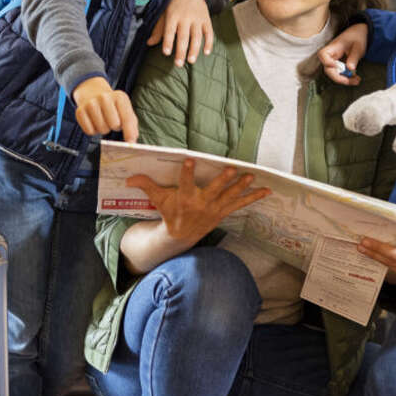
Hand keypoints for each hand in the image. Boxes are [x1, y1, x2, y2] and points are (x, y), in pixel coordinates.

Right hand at [72, 77, 138, 141]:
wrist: (93, 94)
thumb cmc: (113, 108)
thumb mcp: (126, 111)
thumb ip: (131, 127)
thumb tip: (131, 143)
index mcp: (120, 97)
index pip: (127, 118)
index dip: (130, 132)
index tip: (130, 142)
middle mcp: (104, 97)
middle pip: (114, 124)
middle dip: (114, 127)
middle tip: (113, 121)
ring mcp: (91, 103)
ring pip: (102, 129)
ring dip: (104, 129)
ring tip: (103, 120)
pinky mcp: (79, 111)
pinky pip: (89, 131)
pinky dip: (93, 131)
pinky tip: (94, 122)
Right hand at [127, 159, 268, 247]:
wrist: (180, 236)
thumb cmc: (169, 213)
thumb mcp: (157, 199)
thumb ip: (145, 185)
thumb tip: (128, 178)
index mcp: (184, 198)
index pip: (185, 182)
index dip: (188, 172)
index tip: (190, 159)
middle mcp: (201, 204)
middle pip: (214, 190)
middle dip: (224, 180)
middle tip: (232, 169)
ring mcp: (214, 209)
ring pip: (230, 196)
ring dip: (242, 187)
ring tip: (251, 176)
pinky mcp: (223, 211)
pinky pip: (240, 204)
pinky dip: (253, 198)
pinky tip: (266, 191)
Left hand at [147, 0, 212, 65]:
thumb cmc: (174, 4)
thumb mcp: (164, 13)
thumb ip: (158, 29)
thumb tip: (149, 43)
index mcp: (173, 15)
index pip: (170, 30)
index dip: (168, 41)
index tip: (166, 53)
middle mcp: (185, 17)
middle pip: (183, 37)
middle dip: (181, 51)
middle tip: (178, 64)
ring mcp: (197, 19)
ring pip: (197, 36)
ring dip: (194, 49)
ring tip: (191, 61)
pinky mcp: (206, 20)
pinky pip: (209, 33)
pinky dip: (209, 43)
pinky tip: (206, 53)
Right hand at [317, 22, 367, 84]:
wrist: (360, 32)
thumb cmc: (357, 36)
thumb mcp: (358, 46)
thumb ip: (354, 57)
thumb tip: (350, 69)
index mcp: (333, 47)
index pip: (323, 55)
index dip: (326, 62)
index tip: (335, 66)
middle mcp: (331, 55)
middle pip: (328, 69)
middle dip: (339, 78)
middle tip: (351, 81)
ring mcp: (335, 60)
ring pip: (334, 74)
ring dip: (344, 79)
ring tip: (356, 80)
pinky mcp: (340, 64)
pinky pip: (340, 73)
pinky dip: (347, 77)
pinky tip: (356, 78)